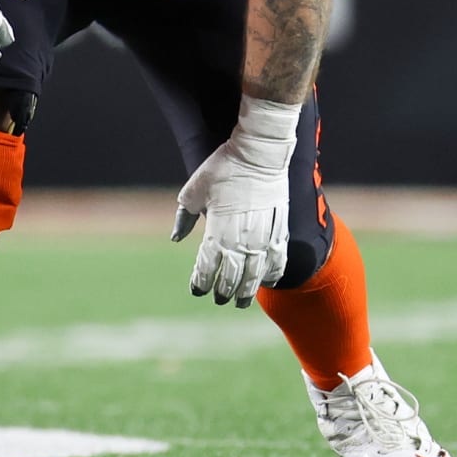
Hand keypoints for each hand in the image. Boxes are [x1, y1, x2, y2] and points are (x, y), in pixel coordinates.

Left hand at [171, 96, 299, 307]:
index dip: (200, 283)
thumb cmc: (223, 169)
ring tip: (241, 302)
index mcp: (217, 234)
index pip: (206, 269)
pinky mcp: (280, 231)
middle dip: (223, 292)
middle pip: (232, 278)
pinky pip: (278, 261)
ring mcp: (263, 239)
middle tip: (218, 298)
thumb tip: (177, 238)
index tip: (197, 289)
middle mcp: (241, 242)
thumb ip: (185, 217)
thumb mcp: (194, 191)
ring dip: (248, 292)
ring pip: (255, 276)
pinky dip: (272, 275)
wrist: (259, 154)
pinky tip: (267, 282)